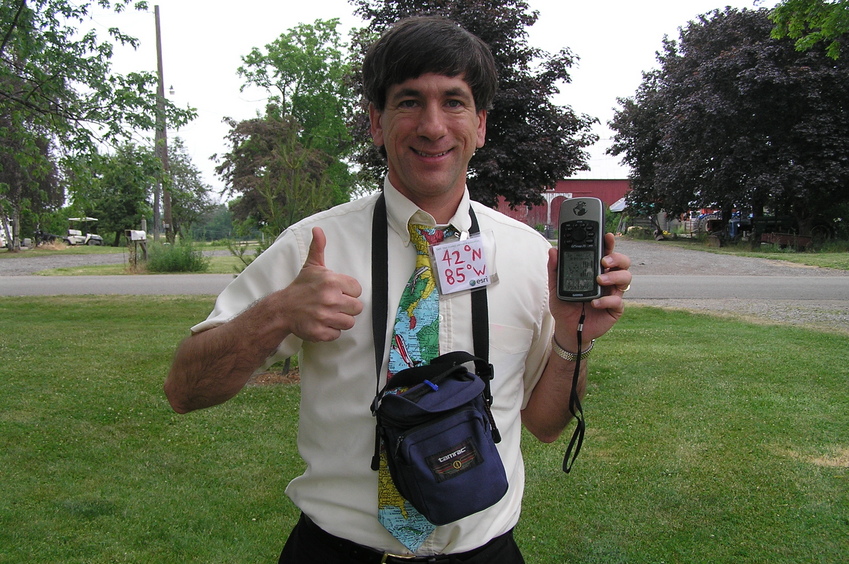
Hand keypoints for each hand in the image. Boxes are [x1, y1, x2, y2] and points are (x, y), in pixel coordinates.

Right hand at [281, 227, 363, 341]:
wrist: (281, 309)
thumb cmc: (300, 288)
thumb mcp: (311, 266)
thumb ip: (318, 247)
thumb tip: (318, 229)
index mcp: (331, 282)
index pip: (357, 289)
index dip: (349, 291)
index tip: (338, 292)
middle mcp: (330, 299)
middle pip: (357, 307)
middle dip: (346, 307)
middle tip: (333, 304)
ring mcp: (325, 317)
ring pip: (349, 322)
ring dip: (340, 320)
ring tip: (329, 314)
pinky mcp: (320, 332)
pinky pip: (337, 334)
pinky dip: (331, 331)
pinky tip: (322, 323)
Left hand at [548, 233, 631, 349]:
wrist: (567, 329)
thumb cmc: (565, 306)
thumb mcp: (556, 287)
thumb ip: (555, 269)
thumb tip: (553, 251)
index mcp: (596, 271)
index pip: (606, 253)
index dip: (608, 243)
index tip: (606, 236)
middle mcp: (608, 279)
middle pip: (622, 263)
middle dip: (617, 258)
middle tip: (604, 261)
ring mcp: (613, 293)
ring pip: (625, 278)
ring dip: (614, 277)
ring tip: (599, 280)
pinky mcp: (615, 309)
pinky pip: (617, 301)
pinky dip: (606, 300)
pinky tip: (595, 302)